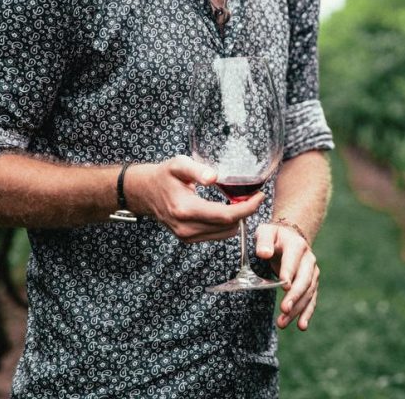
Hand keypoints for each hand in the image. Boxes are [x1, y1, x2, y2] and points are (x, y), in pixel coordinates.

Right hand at [123, 155, 264, 242]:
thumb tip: (215, 177)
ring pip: (225, 233)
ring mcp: (187, 236)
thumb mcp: (178, 164)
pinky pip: (217, 235)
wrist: (145, 192)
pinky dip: (226, 224)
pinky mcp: (188, 239)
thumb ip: (197, 169)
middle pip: (229, 226)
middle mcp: (186, 228)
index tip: (260, 196)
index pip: (226, 216)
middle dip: (245, 212)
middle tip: (251, 195)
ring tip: (238, 201)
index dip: (247, 208)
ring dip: (236, 219)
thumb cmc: (164, 175)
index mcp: (185, 210)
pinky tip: (225, 209)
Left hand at [255, 223, 318, 330]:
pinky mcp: (312, 283)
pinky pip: (311, 299)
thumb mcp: (266, 232)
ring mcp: (312, 272)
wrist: (290, 237)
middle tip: (284, 309)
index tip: (284, 285)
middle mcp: (308, 259)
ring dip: (297, 309)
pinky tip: (301, 326)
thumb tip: (263, 253)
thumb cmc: (274, 236)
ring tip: (283, 322)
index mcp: (296, 245)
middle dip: (295, 296)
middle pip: (304, 279)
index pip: (293, 260)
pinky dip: (307, 313)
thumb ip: (263, 241)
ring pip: (308, 293)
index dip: (289, 272)